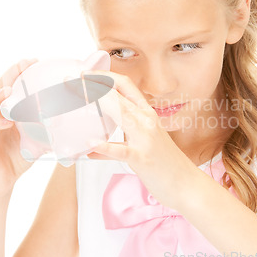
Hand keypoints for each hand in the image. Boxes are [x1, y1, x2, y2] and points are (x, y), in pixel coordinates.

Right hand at [0, 58, 37, 197]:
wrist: (3, 182)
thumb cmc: (17, 156)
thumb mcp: (36, 138)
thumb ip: (46, 126)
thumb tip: (71, 118)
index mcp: (3, 111)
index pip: (9, 87)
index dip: (18, 73)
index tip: (34, 61)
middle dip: (9, 76)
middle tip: (23, 64)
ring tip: (9, 90)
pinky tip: (6, 121)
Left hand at [81, 70, 200, 210]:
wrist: (187, 184)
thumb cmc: (164, 163)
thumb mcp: (144, 140)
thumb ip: (125, 132)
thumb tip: (95, 137)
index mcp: (146, 113)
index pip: (125, 84)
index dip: (103, 75)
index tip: (84, 72)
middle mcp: (146, 120)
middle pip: (117, 94)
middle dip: (92, 83)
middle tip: (69, 79)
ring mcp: (145, 139)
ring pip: (120, 112)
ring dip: (96, 101)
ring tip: (73, 98)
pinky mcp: (142, 159)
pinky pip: (120, 150)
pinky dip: (103, 147)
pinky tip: (87, 145)